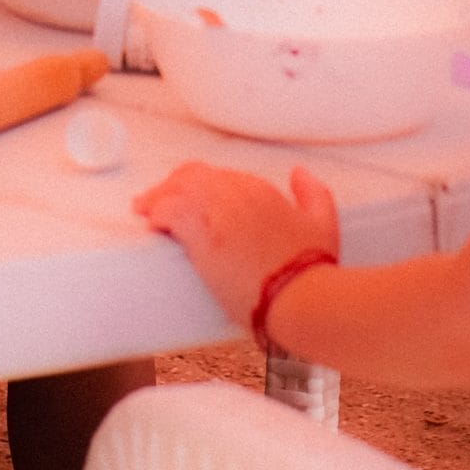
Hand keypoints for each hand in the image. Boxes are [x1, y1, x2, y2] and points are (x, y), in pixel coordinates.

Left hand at [133, 162, 340, 332]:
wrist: (299, 296)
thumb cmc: (311, 267)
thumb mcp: (323, 222)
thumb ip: (313, 192)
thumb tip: (299, 173)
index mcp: (260, 189)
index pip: (219, 177)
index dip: (201, 186)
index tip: (192, 199)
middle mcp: (236, 192)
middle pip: (192, 176)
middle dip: (173, 185)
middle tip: (158, 201)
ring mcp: (217, 211)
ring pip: (175, 190)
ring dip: (158, 198)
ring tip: (146, 210)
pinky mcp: (202, 235)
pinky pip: (169, 211)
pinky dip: (157, 214)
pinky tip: (152, 225)